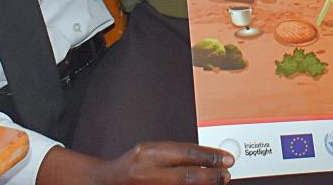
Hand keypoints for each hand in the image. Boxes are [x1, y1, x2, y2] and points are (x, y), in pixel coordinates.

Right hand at [39, 142, 231, 184]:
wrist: (106, 182)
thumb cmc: (129, 164)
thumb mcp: (150, 150)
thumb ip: (174, 153)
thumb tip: (204, 157)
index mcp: (148, 153)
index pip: (186, 153)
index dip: (209, 156)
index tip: (225, 158)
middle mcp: (148, 172)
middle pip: (187, 175)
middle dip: (211, 175)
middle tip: (226, 173)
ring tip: (218, 181)